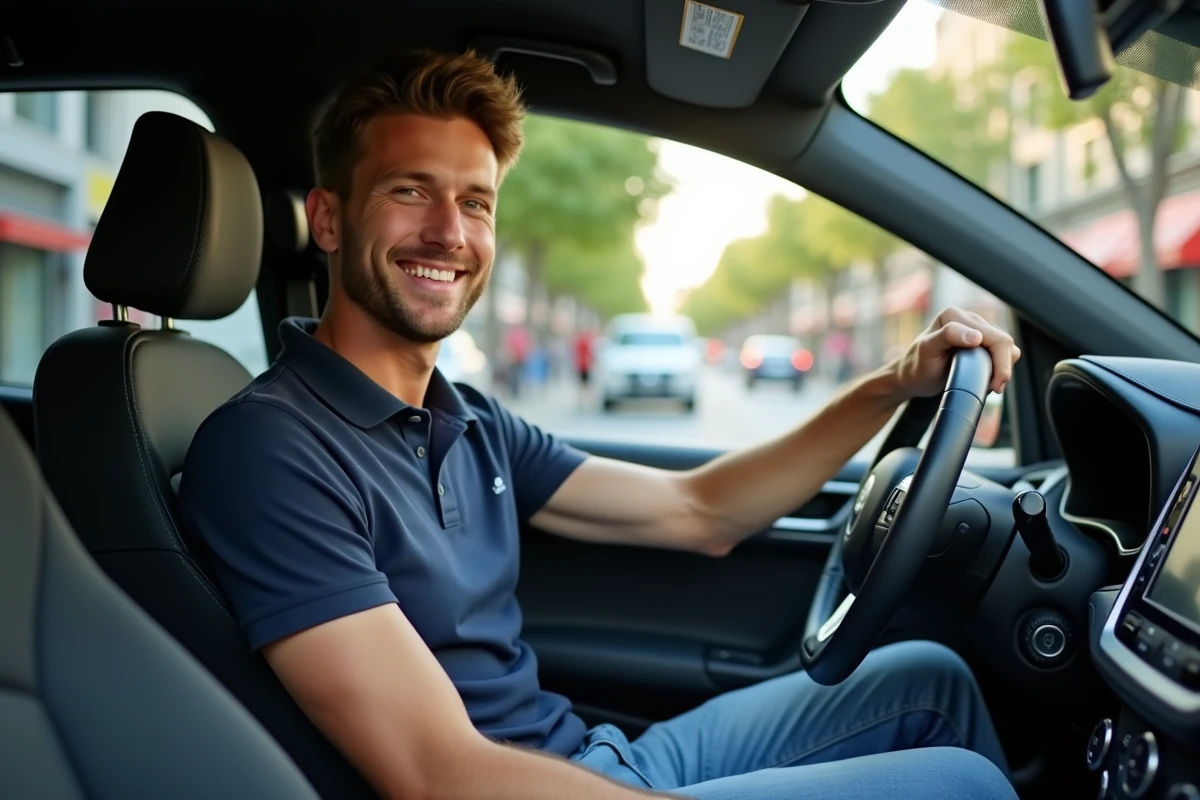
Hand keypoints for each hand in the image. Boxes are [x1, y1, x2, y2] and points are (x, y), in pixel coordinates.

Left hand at [893, 307, 1020, 398]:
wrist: (912, 377)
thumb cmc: (917, 366)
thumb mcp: (927, 351)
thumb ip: (948, 337)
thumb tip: (977, 336)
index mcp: (954, 315)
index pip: (994, 337)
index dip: (1000, 363)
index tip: (992, 385)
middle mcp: (968, 318)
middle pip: (1004, 341)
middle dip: (1004, 367)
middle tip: (993, 388)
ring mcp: (977, 329)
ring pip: (1007, 347)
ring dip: (1003, 368)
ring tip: (988, 384)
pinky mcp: (982, 341)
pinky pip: (1003, 352)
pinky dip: (1000, 367)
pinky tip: (987, 378)